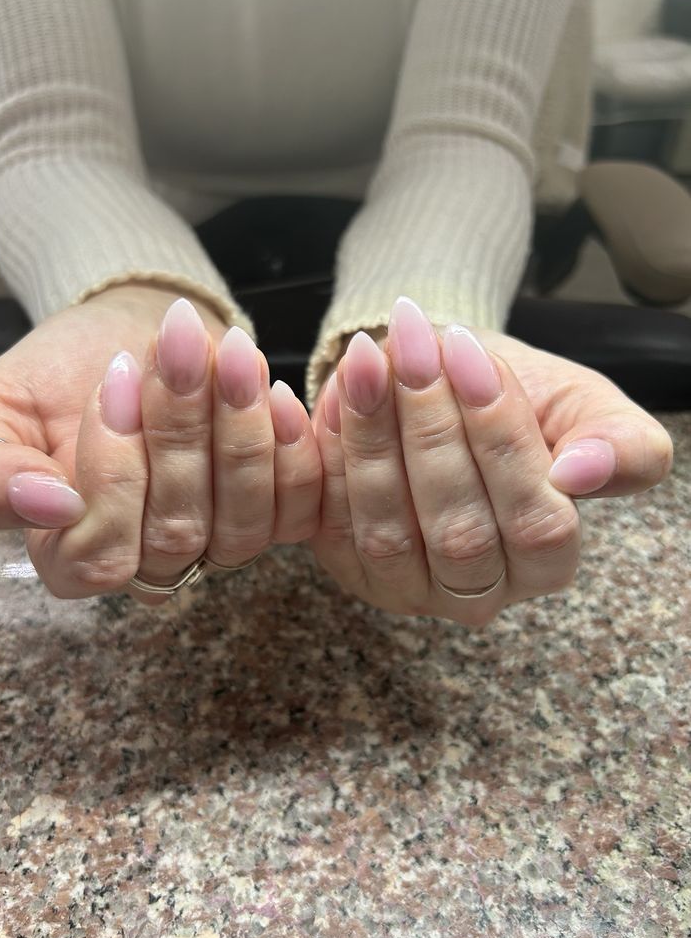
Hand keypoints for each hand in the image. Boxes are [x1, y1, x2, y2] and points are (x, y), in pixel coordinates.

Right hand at [0, 283, 321, 602]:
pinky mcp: (273, 513)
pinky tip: (275, 390)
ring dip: (239, 433)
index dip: (111, 473)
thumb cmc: (56, 374)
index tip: (115, 379)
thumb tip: (47, 505)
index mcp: (71, 555)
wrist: (127, 332)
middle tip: (173, 346)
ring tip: (229, 354)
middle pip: (177, 533)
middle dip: (178, 432)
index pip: (98, 556)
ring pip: (242, 523)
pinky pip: (297, 508)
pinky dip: (292, 449)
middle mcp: (150, 563)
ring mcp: (217, 544)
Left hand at [308, 297, 673, 625]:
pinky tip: (317, 393)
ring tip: (366, 359)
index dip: (502, 440)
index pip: (536, 523)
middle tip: (413, 346)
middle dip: (431, 429)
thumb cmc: (524, 402)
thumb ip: (620, 444)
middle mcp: (475, 592)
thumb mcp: (586, 409)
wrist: (447, 388)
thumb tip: (582, 472)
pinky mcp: (344, 562)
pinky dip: (317, 454)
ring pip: (385, 529)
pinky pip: (325, 517)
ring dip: (371, 438)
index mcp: (546, 564)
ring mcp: (403, 586)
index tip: (473, 357)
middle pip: (456, 530)